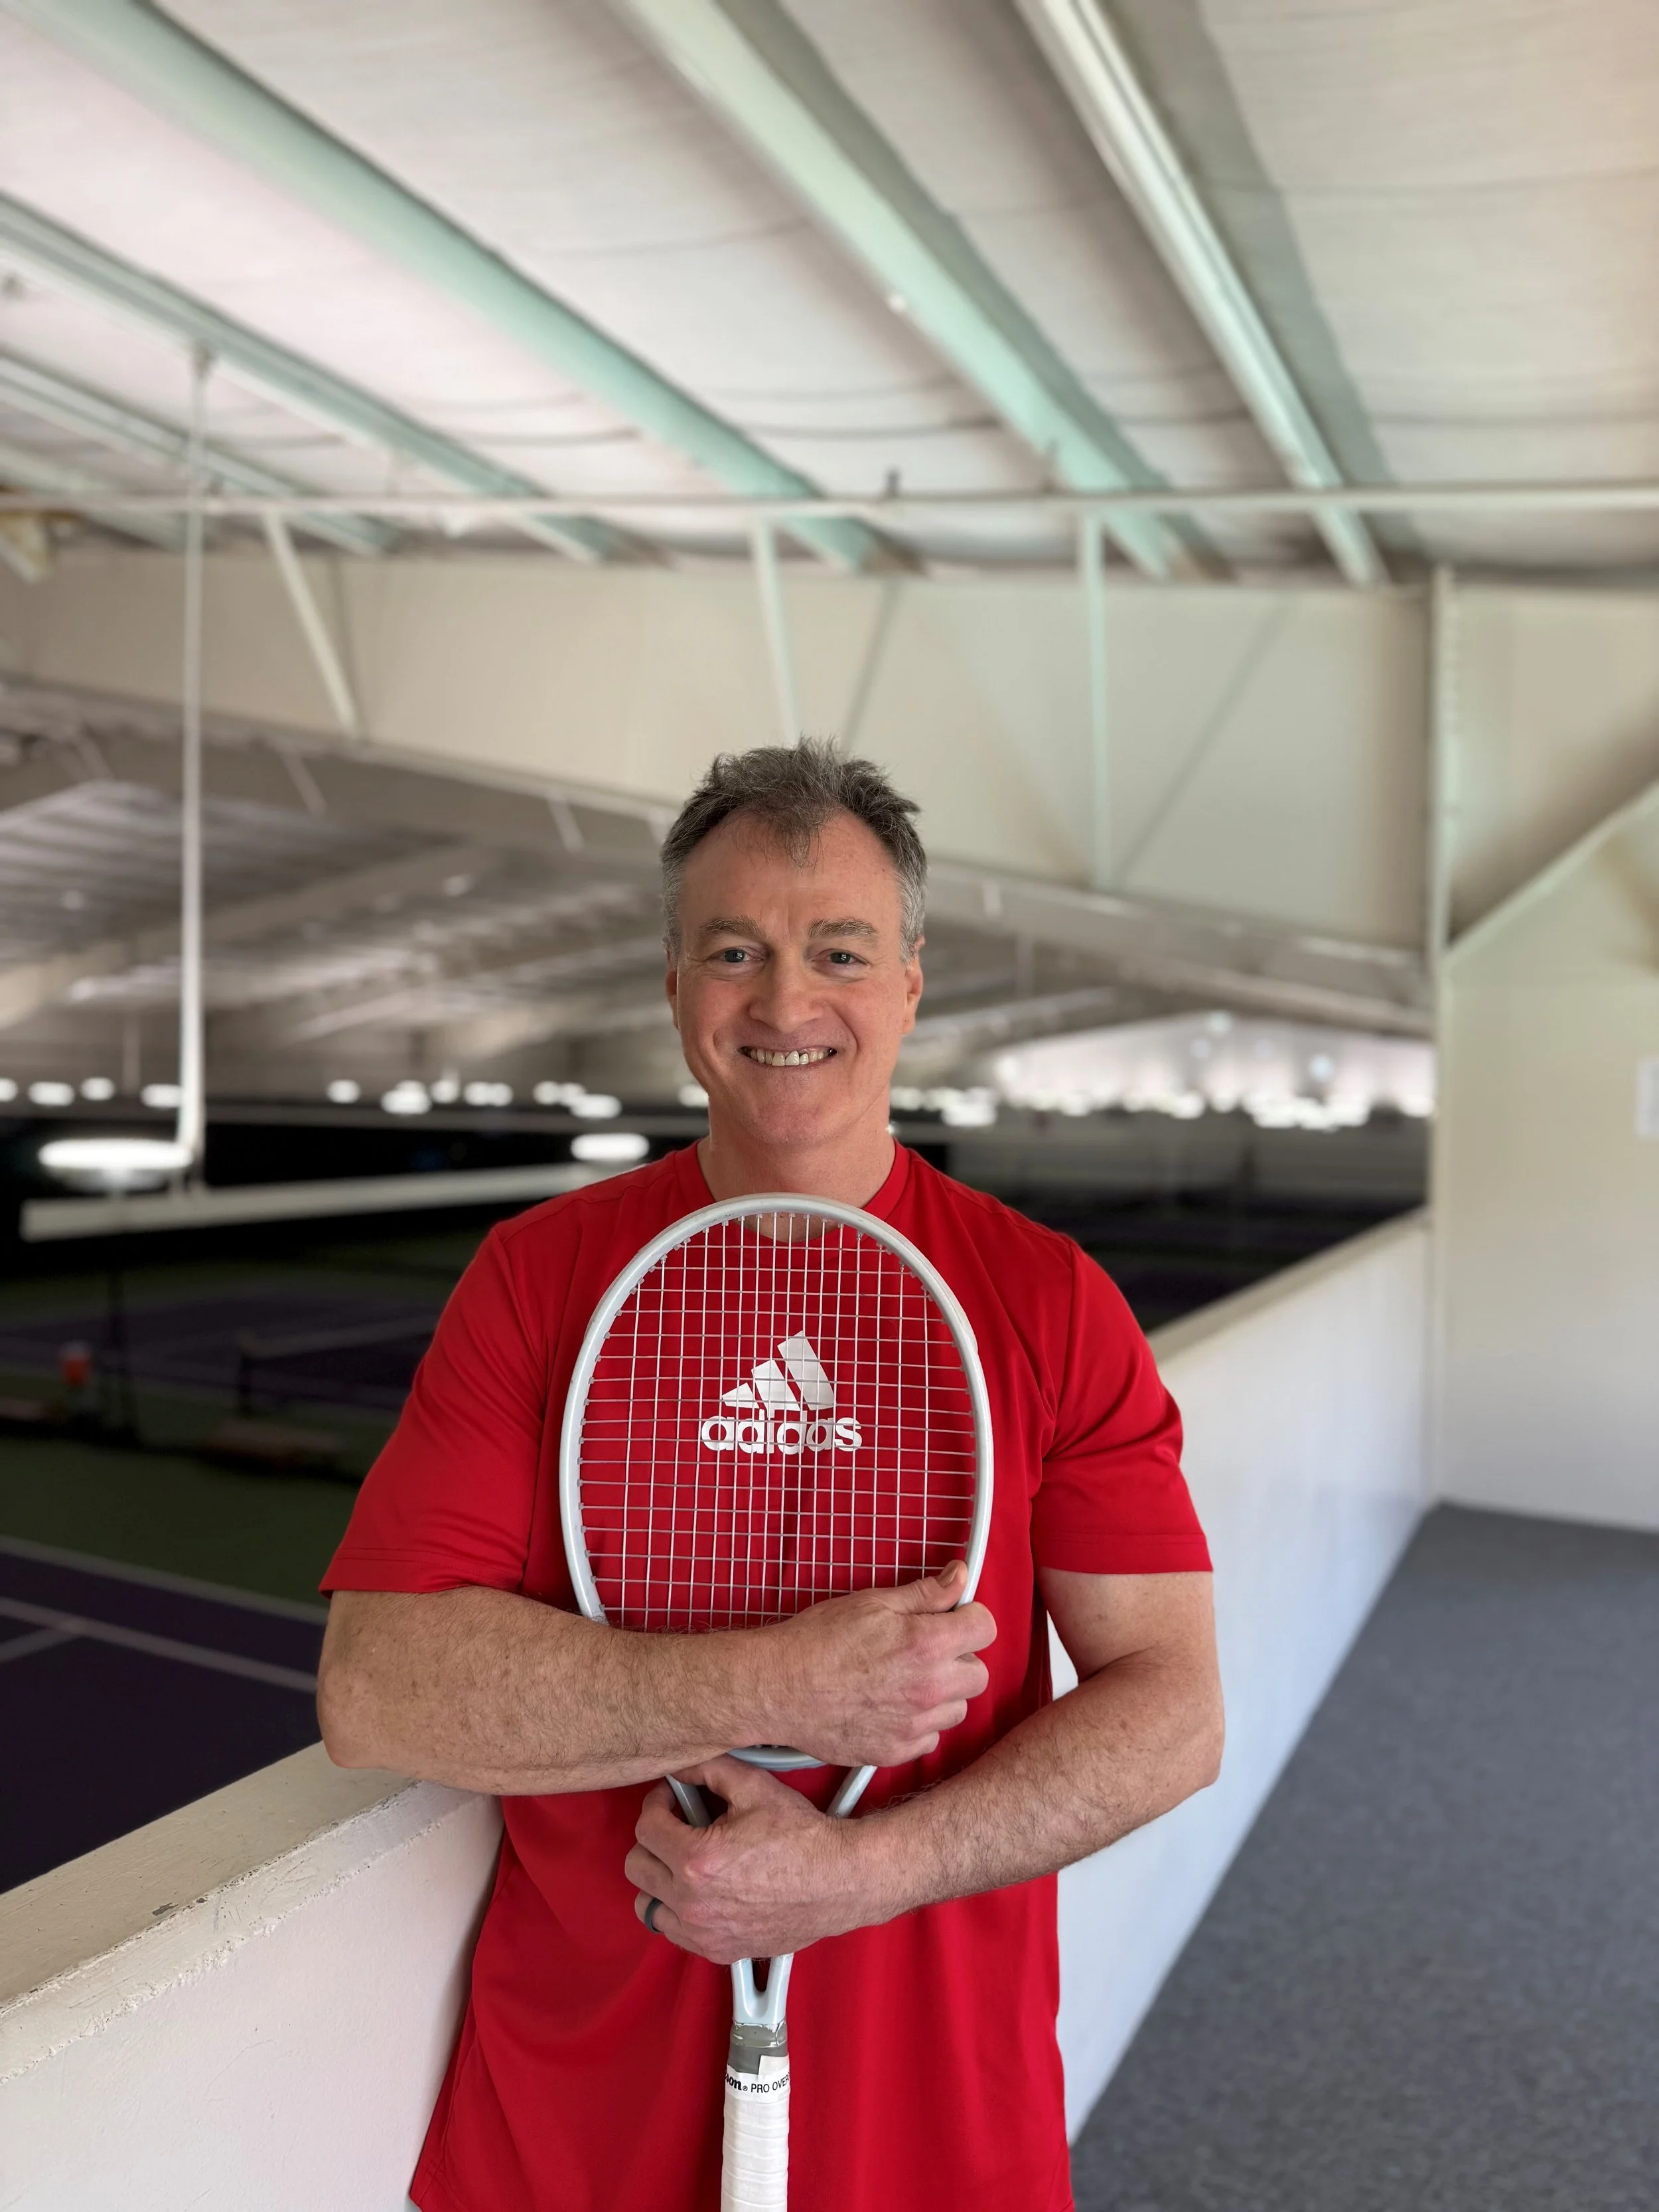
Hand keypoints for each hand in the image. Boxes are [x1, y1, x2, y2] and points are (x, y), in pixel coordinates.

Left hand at [627, 1757, 886, 1962]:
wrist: (838, 1882)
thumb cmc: (801, 1837)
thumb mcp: (755, 1788)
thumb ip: (709, 1770)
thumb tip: (680, 1765)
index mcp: (697, 1860)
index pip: (646, 1827)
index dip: (658, 1803)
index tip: (673, 1798)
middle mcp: (693, 1903)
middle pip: (638, 1867)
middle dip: (654, 1839)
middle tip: (679, 1827)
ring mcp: (703, 1933)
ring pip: (648, 1905)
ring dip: (660, 1879)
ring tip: (687, 1861)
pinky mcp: (718, 1951)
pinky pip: (673, 1932)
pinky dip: (678, 1911)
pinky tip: (703, 1890)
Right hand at [760, 1561, 995, 1768]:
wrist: (780, 1687)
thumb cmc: (818, 1641)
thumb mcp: (873, 1603)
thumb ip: (925, 1593)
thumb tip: (959, 1577)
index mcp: (925, 1644)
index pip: (985, 1629)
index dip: (970, 1618)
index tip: (954, 1618)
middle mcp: (927, 1688)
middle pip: (978, 1674)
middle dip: (959, 1658)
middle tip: (927, 1650)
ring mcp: (913, 1726)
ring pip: (957, 1709)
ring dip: (942, 1693)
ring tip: (906, 1679)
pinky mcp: (896, 1751)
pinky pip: (930, 1738)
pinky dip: (919, 1724)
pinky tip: (892, 1706)